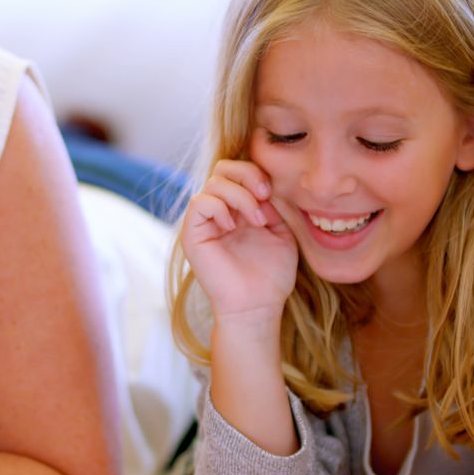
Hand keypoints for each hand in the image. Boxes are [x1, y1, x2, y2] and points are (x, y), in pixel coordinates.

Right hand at [180, 159, 297, 320]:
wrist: (257, 306)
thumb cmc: (271, 276)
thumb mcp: (281, 232)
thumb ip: (273, 205)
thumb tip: (264, 185)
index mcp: (239, 209)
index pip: (238, 172)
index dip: (255, 173)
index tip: (272, 192)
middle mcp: (219, 212)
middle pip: (222, 168)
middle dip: (247, 175)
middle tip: (264, 194)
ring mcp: (204, 223)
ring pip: (213, 183)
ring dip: (240, 196)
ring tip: (256, 220)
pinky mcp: (192, 235)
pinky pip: (199, 202)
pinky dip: (220, 208)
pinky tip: (233, 227)